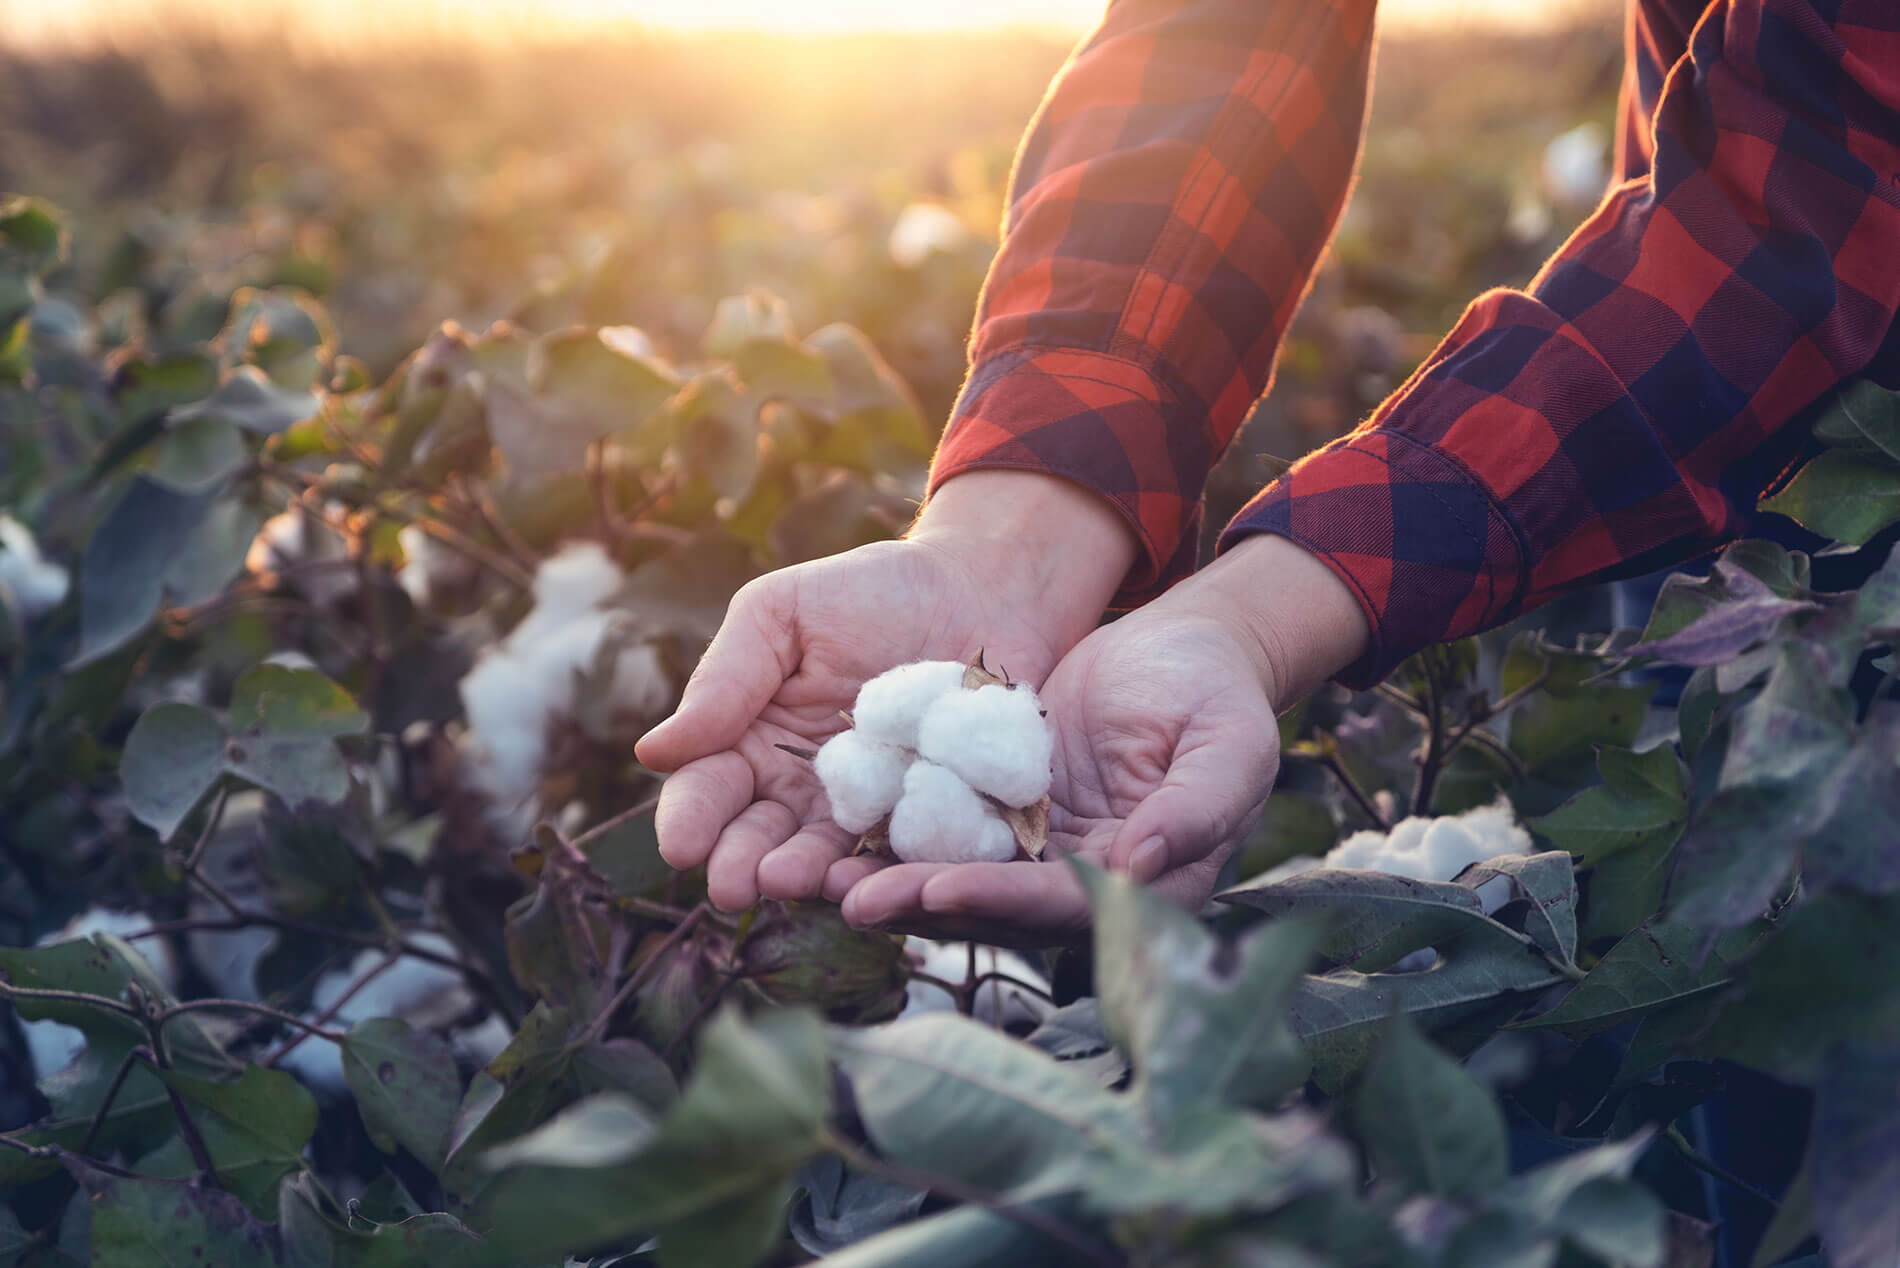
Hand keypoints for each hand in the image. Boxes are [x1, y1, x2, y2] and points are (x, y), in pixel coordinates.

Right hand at [635, 472, 1136, 911]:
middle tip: (732, 885)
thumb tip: (653, 752)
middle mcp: (800, 790)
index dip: (691, 819)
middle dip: (739, 863)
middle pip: (756, 838)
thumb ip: (726, 679)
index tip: (683, 845)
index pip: (708, 789)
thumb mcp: (782, 614)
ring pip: (822, 858)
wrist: (984, 589)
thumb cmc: (873, 592)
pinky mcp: (929, 823)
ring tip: (785, 882)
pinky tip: (862, 879)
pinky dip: (878, 871)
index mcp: (751, 741)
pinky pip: (899, 856)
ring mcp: (866, 813)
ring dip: (800, 877)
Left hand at [827, 533, 1370, 943]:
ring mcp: (1042, 851)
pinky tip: (833, 836)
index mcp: (1150, 884)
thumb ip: (1195, 808)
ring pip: (961, 877)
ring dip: (895, 884)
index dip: (1003, 900)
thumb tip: (1138, 868)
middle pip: (999, 906)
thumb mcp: (1228, 742)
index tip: (939, 889)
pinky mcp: (1006, 813)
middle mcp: (1088, 884)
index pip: (1067, 906)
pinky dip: (894, 837)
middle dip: (926, 904)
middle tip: (853, 899)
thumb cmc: (1219, 691)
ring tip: (824, 881)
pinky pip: (945, 830)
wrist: (1185, 646)